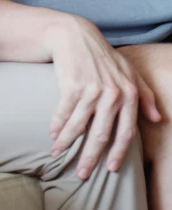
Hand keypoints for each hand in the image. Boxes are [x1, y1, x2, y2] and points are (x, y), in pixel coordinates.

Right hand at [47, 16, 160, 179]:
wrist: (76, 35)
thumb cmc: (103, 56)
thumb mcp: (129, 72)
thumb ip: (145, 96)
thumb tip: (157, 119)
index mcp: (129, 94)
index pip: (125, 133)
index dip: (117, 153)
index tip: (109, 169)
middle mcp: (113, 94)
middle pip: (101, 136)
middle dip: (90, 158)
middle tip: (82, 174)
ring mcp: (92, 90)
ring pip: (79, 127)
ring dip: (66, 144)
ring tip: (57, 153)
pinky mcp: (72, 86)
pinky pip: (63, 114)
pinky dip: (56, 127)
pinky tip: (52, 135)